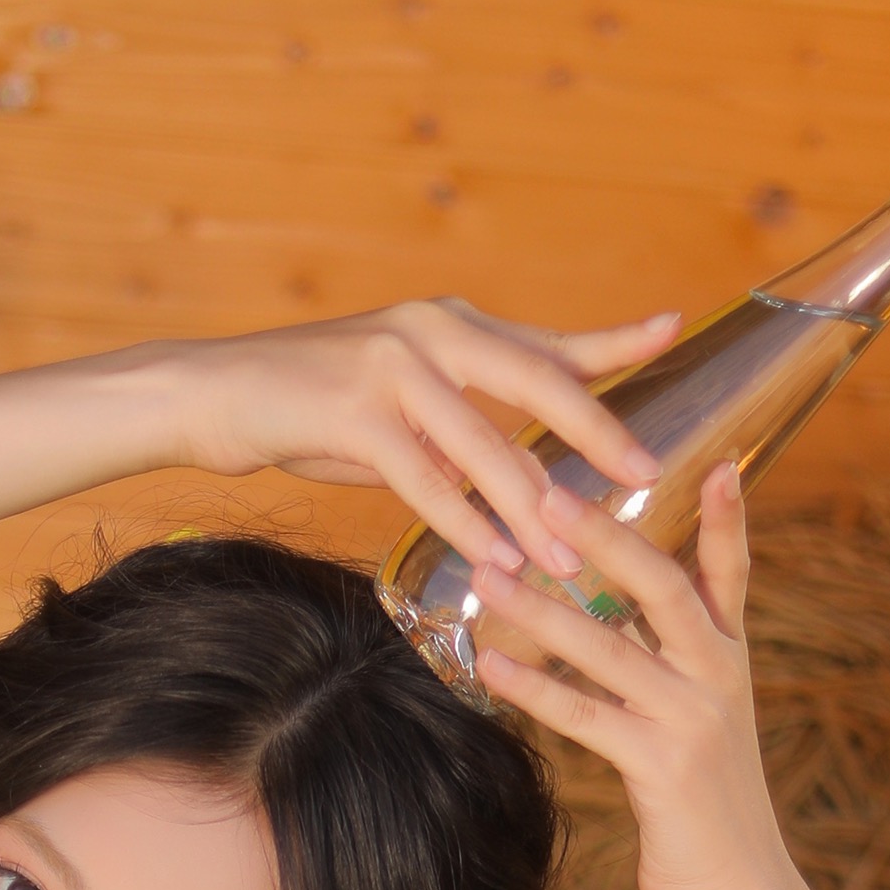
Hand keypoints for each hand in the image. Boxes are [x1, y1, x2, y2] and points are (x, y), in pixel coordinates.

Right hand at [166, 300, 677, 581]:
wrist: (213, 393)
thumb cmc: (307, 407)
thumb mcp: (396, 402)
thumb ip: (456, 424)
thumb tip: (510, 473)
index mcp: (451, 327)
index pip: (548, 341)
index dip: (614, 339)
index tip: (676, 329)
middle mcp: (431, 332)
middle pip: (538, 382)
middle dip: (598, 433)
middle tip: (650, 472)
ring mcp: (392, 368)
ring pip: (484, 445)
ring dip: (531, 509)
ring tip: (571, 560)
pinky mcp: (352, 414)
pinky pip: (424, 479)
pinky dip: (464, 524)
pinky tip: (496, 563)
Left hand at [469, 471, 837, 889]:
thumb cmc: (709, 818)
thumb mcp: (700, 734)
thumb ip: (667, 678)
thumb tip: (609, 634)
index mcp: (730, 664)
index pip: (730, 575)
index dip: (726, 519)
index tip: (717, 459)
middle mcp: (717, 680)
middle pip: (662, 586)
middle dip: (605, 536)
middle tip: (548, 493)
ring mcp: (691, 720)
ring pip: (609, 646)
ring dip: (544, 607)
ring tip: (492, 572)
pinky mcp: (660, 767)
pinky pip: (584, 714)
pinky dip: (534, 687)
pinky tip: (490, 664)